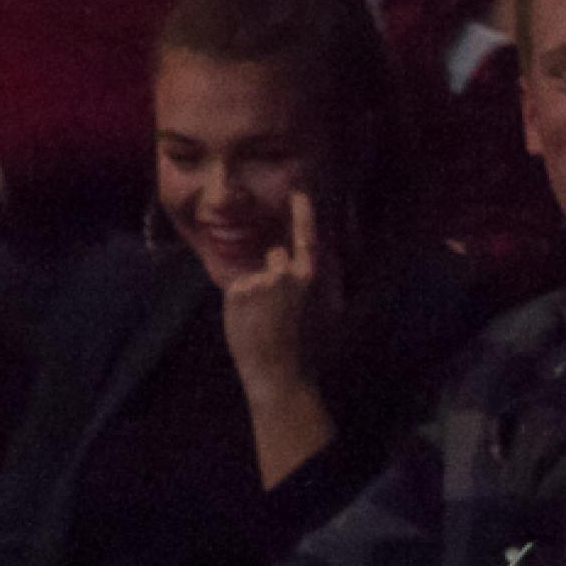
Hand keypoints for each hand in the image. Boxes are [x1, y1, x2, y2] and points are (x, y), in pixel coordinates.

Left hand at [215, 190, 330, 386]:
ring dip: (256, 290)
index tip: (297, 192)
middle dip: (274, 274)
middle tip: (277, 309)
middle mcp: (287, 273)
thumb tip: (327, 257)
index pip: (307, 237)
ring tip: (264, 320)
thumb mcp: (329, 312)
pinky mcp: (237, 290)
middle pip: (275, 255)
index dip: (302, 214)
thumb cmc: (308, 349)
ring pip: (255, 275)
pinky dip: (241, 303)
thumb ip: (324, 281)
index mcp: (313, 278)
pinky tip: (250, 324)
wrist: (280, 373)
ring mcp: (260, 280)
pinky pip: (238, 288)